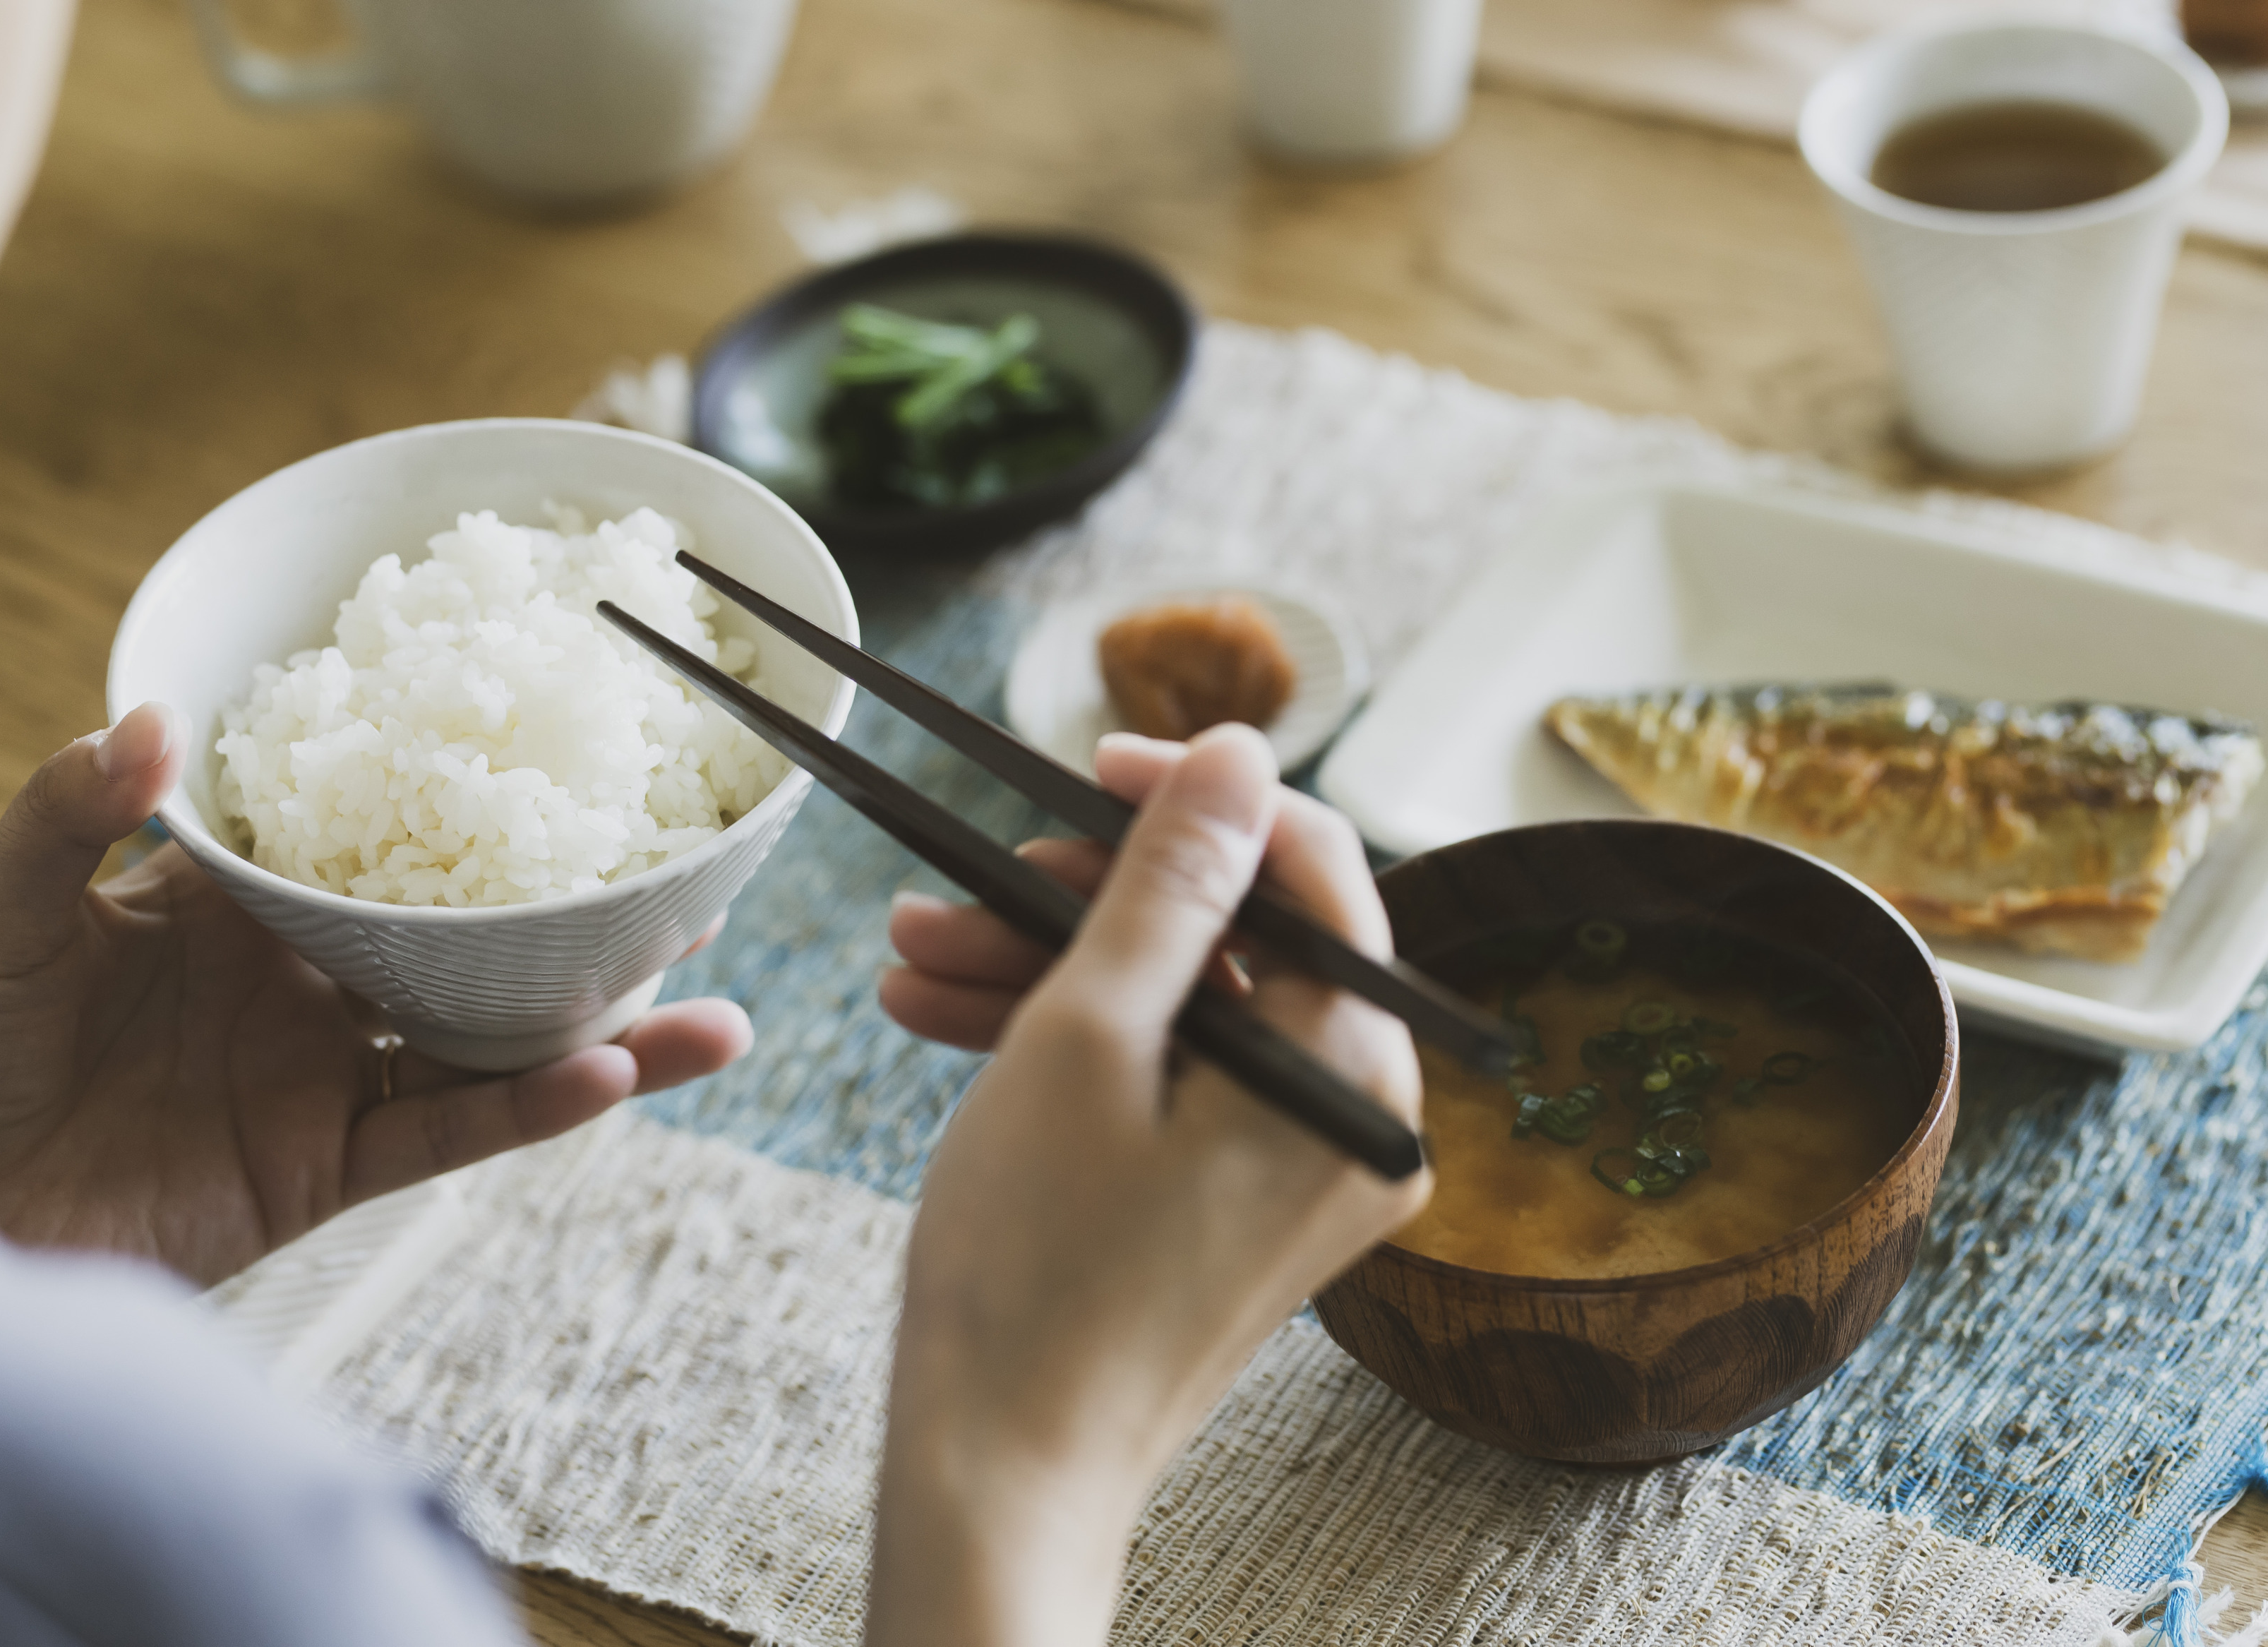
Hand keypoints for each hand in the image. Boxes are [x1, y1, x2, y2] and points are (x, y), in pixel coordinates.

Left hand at [0, 703, 752, 1285]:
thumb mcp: (1, 917)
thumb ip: (70, 814)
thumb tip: (153, 719)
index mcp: (248, 905)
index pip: (384, 840)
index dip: (475, 802)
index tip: (567, 759)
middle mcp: (311, 983)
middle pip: (474, 941)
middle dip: (584, 917)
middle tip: (698, 878)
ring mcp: (329, 1077)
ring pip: (493, 1044)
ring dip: (605, 1031)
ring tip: (719, 1009)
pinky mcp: (326, 1168)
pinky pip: (447, 1133)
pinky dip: (528, 1112)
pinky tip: (606, 1078)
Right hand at [868, 726, 1428, 1646]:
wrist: (1000, 1472)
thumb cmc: (1039, 1269)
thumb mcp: (1089, 1037)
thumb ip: (1170, 884)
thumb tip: (1239, 751)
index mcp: (1358, 1075)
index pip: (1311, 872)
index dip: (1198, 801)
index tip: (1088, 767)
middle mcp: (1357, 1120)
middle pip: (1233, 944)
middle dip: (1078, 902)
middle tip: (961, 885)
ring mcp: (1297, 1167)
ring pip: (1179, 1012)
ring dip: (1045, 971)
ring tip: (909, 953)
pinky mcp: (1238, 1203)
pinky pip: (1167, 1084)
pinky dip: (1068, 1048)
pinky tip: (940, 1013)